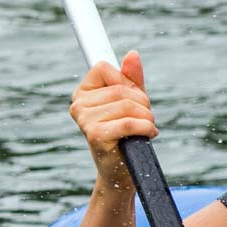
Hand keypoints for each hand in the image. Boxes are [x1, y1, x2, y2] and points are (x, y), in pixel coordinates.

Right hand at [69, 50, 157, 193]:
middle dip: (142, 103)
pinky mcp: (95, 135)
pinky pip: (129, 122)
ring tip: (146, 128)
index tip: (131, 100)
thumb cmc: (126, 135)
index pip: (103, 67)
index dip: (126, 82)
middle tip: (144, 119)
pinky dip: (145, 128)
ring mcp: (84, 120)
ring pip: (128, 105)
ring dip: (146, 117)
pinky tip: (148, 135)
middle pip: (121, 88)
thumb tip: (132, 54)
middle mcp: (78, 105)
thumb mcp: (131, 102)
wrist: (122, 172)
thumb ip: (131, 78)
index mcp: (83, 93)